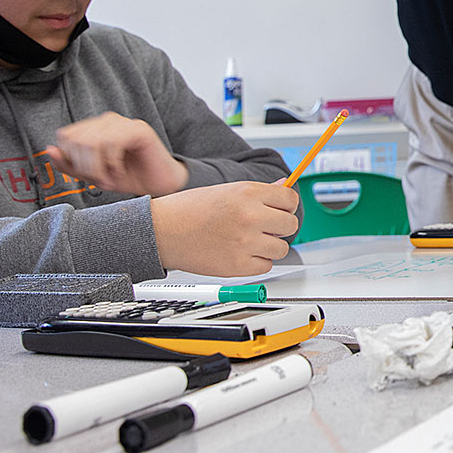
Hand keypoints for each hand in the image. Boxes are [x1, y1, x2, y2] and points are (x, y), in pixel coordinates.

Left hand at [46, 112, 188, 196]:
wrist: (160, 184)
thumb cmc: (128, 178)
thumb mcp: (93, 175)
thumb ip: (69, 165)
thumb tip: (49, 150)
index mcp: (94, 128)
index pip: (65, 136)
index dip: (70, 159)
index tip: (86, 176)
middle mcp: (107, 120)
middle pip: (77, 140)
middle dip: (85, 167)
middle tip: (100, 181)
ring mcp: (123, 122)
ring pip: (92, 142)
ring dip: (98, 168)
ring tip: (109, 178)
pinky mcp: (138, 129)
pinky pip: (112, 143)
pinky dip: (111, 163)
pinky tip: (119, 171)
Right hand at [150, 181, 298, 276]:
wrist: (162, 231)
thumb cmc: (189, 210)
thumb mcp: (227, 190)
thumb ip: (259, 192)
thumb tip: (285, 186)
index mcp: (247, 193)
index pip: (290, 199)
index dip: (285, 206)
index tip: (279, 210)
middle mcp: (249, 217)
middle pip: (290, 225)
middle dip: (280, 227)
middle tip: (264, 227)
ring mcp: (245, 242)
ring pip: (282, 248)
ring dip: (270, 246)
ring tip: (249, 241)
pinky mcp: (238, 266)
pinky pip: (266, 266)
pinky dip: (257, 262)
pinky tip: (240, 253)